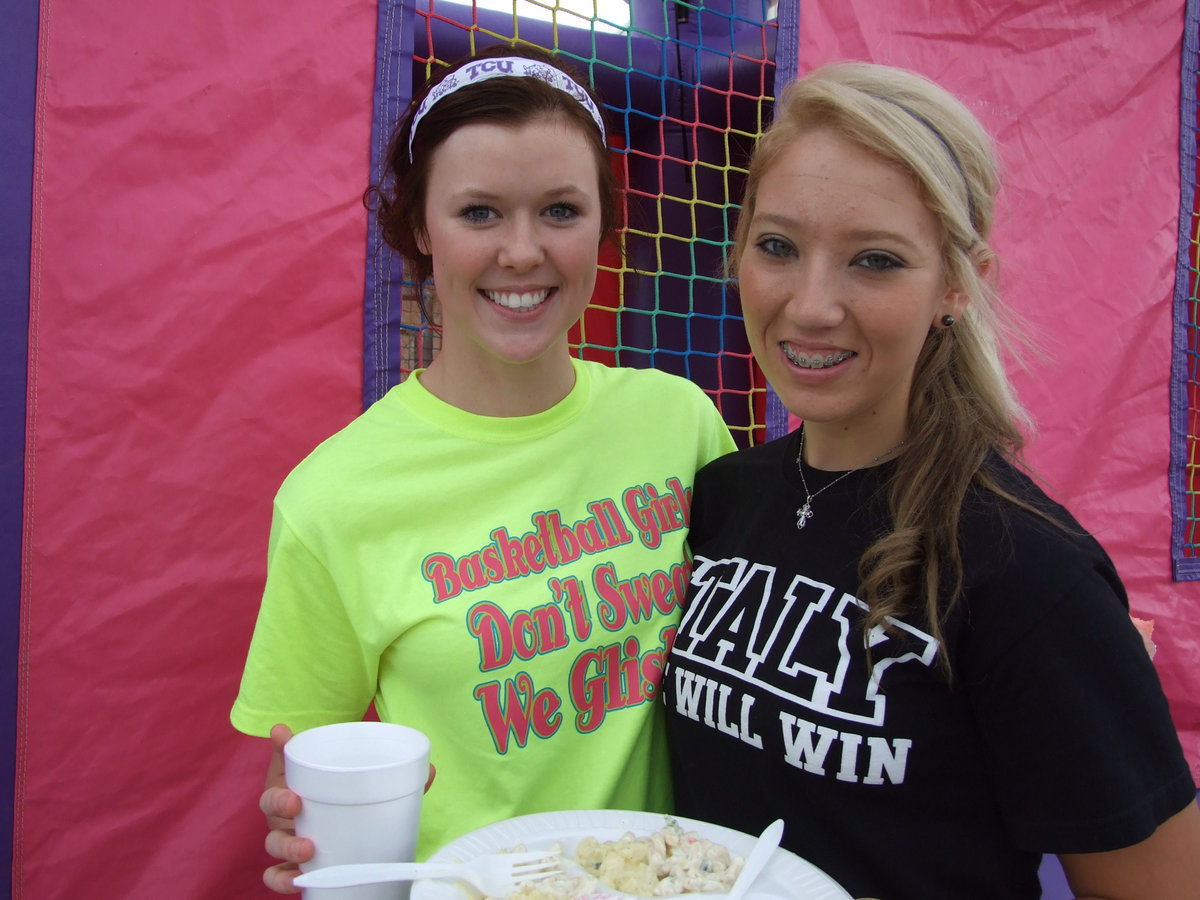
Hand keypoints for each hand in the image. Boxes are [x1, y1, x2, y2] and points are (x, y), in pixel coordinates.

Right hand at [259, 724, 312, 893]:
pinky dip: (283, 882)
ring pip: (277, 858)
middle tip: (307, 846)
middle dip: (287, 842)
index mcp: (279, 797)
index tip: (295, 802)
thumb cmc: (309, 778)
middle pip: (273, 836)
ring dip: (288, 864)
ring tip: (307, 865)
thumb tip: (278, 728)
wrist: (322, 792)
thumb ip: (291, 749)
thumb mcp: (301, 763)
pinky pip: (279, 876)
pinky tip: (299, 883)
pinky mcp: (292, 862)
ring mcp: (285, 843)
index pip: (271, 800)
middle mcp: (278, 823)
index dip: (279, 802)